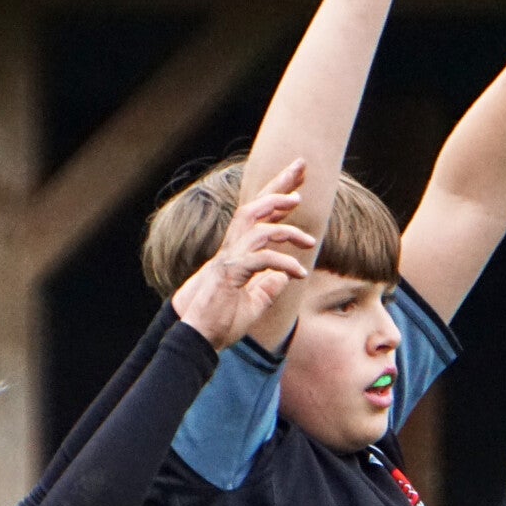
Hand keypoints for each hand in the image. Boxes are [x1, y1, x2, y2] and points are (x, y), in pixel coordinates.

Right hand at [171, 159, 313, 348]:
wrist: (196, 337)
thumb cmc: (219, 320)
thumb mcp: (252, 304)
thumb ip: (267, 288)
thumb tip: (283, 277)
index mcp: (238, 251)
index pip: (260, 216)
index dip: (278, 193)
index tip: (298, 179)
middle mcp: (233, 248)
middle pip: (256, 206)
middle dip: (279, 185)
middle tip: (302, 168)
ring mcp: (230, 258)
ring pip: (256, 226)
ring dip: (285, 227)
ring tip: (309, 238)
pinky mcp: (230, 273)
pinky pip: (261, 259)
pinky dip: (283, 262)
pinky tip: (299, 273)